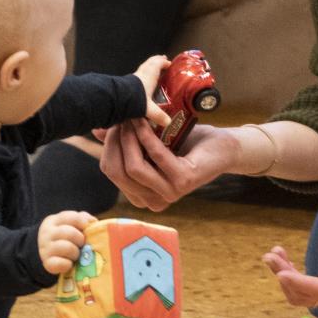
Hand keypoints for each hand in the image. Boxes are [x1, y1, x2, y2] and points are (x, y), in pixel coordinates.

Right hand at [37, 210, 94, 275]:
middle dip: (80, 240)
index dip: (84, 224)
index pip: (73, 218)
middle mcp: (48, 233)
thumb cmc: (64, 237)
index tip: (86, 229)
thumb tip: (93, 222)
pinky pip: (61, 264)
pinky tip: (69, 264)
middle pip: (71, 233)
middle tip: (81, 244)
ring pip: (67, 248)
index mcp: (54, 221)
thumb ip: (83, 220)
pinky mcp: (47, 263)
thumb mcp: (70, 225)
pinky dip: (68, 265)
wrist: (46, 253)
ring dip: (76, 253)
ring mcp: (46, 248)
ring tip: (76, 255)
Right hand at [94, 121, 240, 210]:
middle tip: (119, 118)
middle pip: (118, 172)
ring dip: (129, 138)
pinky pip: (155, 157)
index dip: (107, 146)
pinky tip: (143, 121)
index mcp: (141, 195)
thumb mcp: (150, 142)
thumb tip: (96, 130)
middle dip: (115, 142)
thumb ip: (125, 140)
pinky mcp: (183, 182)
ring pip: (133, 167)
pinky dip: (146, 136)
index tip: (110, 124)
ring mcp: (169, 194)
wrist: (221, 147)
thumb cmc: (185, 145)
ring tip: (131, 117)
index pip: (111, 172)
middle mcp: (153, 200)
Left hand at [133, 55, 172, 127]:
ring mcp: (133, 77)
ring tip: (152, 68)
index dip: (163, 63)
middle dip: (156, 60)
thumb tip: (168, 123)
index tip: (169, 63)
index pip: (158, 65)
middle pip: (150, 63)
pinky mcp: (126, 82)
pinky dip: (141, 74)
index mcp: (150, 77)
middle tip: (162, 59)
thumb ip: (159, 115)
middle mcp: (142, 75)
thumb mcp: (150, 109)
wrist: (118, 99)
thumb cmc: (136, 100)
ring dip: (148, 66)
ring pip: (142, 67)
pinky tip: (141, 81)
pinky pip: (136, 75)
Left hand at [260, 219, 317, 311]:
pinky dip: (289, 273)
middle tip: (270, 255)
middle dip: (286, 278)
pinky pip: (303, 287)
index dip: (301, 284)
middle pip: (307, 296)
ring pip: (301, 294)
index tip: (281, 273)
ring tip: (272, 253)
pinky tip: (281, 254)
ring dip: (283, 276)